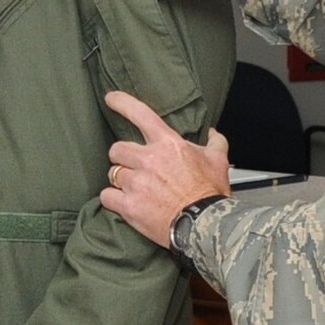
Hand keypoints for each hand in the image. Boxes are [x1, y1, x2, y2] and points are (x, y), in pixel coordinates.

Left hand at [99, 90, 230, 245]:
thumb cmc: (210, 193)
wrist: (206, 225)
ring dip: (120, 180)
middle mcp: (149, 160)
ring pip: (112, 173)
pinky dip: (112, 199)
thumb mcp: (218, 161)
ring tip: (136, 188)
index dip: (122, 103)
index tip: (110, 98)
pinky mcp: (129, 205)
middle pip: (117, 149)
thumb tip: (213, 132)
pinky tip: (124, 203)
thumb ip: (215, 142)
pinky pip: (107, 196)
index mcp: (168, 144)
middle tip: (134, 168)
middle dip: (123, 158)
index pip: (141, 114)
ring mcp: (137, 183)